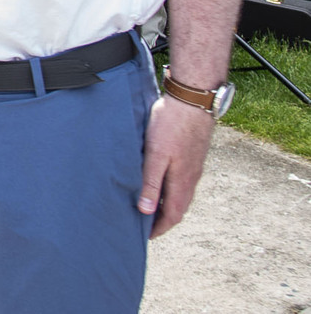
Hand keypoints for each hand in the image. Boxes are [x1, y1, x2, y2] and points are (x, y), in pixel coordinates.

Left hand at [137, 93, 214, 236]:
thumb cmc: (172, 124)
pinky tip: (158, 179)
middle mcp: (190, 177)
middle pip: (177, 206)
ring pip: (179, 192)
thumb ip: (151, 182)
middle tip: (144, 223)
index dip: (160, 228)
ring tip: (148, 205)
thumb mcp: (156, 154)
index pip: (173, 214)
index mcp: (182, 181)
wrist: (192, 100)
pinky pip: (180, 179)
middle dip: (162, 218)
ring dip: (166, 202)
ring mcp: (192, 165)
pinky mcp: (190, 153)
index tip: (146, 236)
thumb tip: (147, 210)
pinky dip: (169, 187)